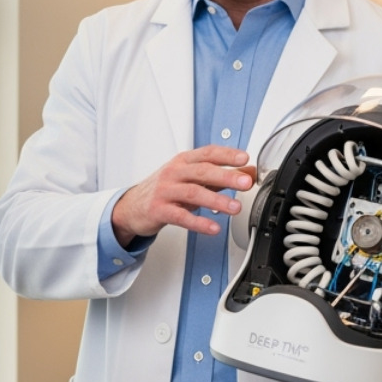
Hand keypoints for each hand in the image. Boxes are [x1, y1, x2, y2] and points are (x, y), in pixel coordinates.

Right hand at [111, 146, 254, 245]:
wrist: (132, 206)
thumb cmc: (164, 190)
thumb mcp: (191, 179)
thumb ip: (220, 176)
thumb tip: (248, 172)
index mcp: (183, 161)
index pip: (207, 153)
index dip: (227, 154)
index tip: (245, 158)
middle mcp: (174, 173)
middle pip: (202, 171)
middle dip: (226, 176)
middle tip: (246, 182)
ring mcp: (165, 191)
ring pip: (193, 193)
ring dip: (216, 200)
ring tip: (235, 208)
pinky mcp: (159, 210)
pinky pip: (181, 216)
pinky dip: (199, 222)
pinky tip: (213, 228)